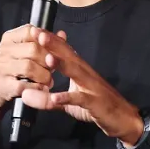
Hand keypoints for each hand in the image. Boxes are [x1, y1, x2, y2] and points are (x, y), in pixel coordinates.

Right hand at [0, 25, 54, 111]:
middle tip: (53, 69)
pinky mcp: (2, 85)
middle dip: (48, 61)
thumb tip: (62, 34)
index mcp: (10, 38)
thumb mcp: (27, 53)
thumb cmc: (16, 70)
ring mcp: (1, 68)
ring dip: (44, 76)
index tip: (54, 52)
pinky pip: (24, 85)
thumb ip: (45, 43)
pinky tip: (42, 89)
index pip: (31, 31)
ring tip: (49, 81)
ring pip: (29, 67)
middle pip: (33, 49)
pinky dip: (36, 88)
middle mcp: (3, 50)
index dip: (47, 41)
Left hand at [19, 31, 143, 144]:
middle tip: (37, 33)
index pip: (64, 51)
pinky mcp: (95, 102)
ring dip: (61, 64)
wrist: (124, 118)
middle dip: (53, 44)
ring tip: (47, 57)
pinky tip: (55, 98)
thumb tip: (25, 94)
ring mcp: (91, 87)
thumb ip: (47, 98)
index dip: (50, 40)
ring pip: (75, 72)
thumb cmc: (96, 106)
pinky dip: (68, 97)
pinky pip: (80, 99)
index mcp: (80, 70)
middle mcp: (86, 73)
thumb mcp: (68, 103)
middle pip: (68, 55)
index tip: (34, 30)